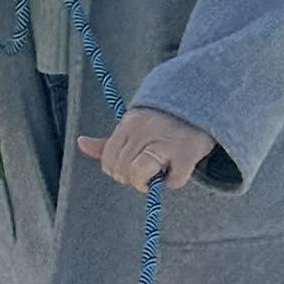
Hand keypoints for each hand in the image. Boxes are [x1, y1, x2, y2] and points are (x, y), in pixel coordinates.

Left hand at [78, 108, 215, 191]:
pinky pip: (171, 183)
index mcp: (130, 123)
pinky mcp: (187, 154)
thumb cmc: (163, 121)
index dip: (117, 169)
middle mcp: (145, 131)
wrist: (202, 100)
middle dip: (131, 178)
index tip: (131, 164)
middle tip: (147, 169)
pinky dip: (174, 181)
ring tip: (158, 171)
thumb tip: (81, 143)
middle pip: (122, 171)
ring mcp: (166, 142)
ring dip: (147, 183)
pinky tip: (177, 168)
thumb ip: (109, 141)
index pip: (108, 160)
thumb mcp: (133, 125)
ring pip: (139, 177)